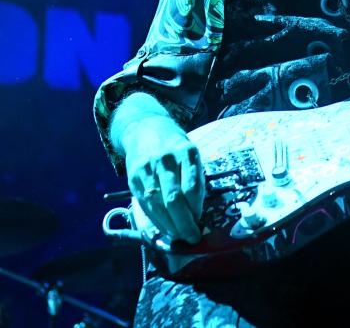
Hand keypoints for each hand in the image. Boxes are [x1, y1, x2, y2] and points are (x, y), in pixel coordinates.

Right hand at [122, 116, 204, 243]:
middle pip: (174, 198)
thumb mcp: (191, 154)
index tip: (200, 221)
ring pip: (157, 204)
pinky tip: (164, 227)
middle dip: (184, 222)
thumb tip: (196, 213)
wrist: (145, 129)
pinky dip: (155, 219)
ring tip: (179, 236)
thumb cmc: (175, 146)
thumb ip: (194, 179)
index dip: (196, 209)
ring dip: (169, 225)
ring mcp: (147, 169)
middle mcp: (165, 160)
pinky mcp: (133, 177)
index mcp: (186, 152)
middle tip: (192, 236)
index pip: (192, 187)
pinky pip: (145, 203)